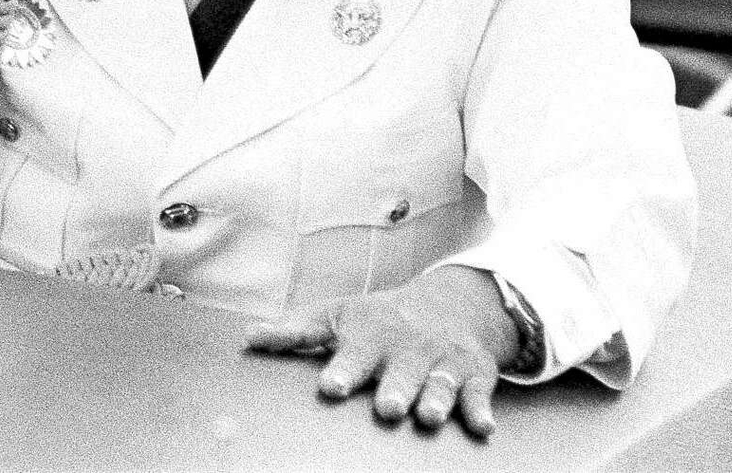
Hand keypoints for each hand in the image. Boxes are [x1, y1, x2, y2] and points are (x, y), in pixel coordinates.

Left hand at [246, 265, 520, 438]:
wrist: (450, 304)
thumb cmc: (379, 318)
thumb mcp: (336, 315)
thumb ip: (295, 331)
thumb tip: (249, 337)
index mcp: (371, 336)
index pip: (354, 354)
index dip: (343, 370)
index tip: (331, 386)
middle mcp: (407, 349)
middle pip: (400, 371)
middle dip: (394, 389)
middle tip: (387, 407)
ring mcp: (442, 362)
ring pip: (440, 383)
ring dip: (436, 400)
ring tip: (429, 417)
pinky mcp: (474, 376)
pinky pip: (480, 394)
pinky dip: (481, 410)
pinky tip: (482, 427)